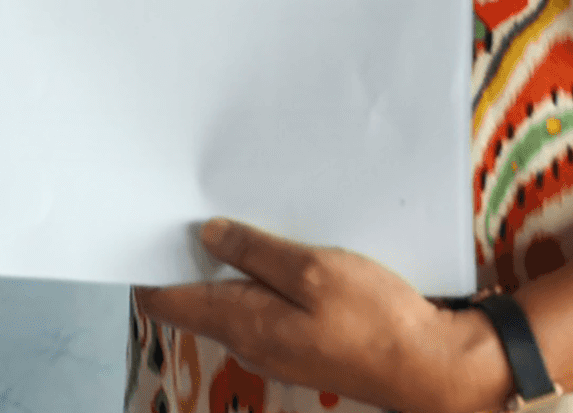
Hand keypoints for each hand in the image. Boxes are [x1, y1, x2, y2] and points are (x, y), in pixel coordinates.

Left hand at [132, 220, 510, 412]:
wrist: (432, 368)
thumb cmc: (374, 318)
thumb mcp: (312, 270)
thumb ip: (255, 252)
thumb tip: (205, 235)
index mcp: (243, 324)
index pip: (167, 301)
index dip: (148, 264)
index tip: (140, 224)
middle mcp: (251, 343)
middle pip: (197, 299)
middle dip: (187, 256)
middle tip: (187, 203)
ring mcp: (278, 348)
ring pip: (233, 300)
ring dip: (228, 263)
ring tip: (229, 214)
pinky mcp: (305, 345)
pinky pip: (266, 307)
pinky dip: (260, 277)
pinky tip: (276, 247)